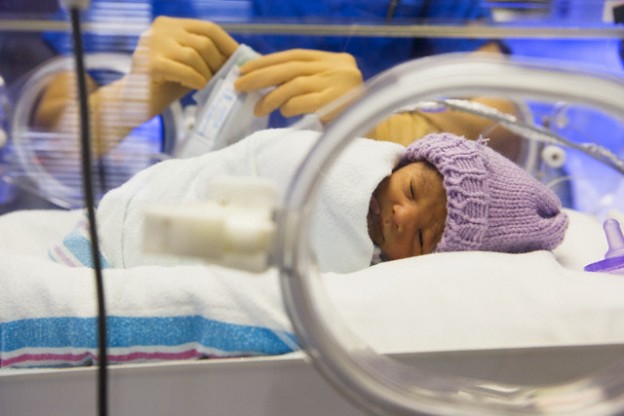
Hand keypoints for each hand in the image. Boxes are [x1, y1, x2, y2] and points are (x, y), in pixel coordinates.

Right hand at [125, 16, 238, 118]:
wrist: (132, 103)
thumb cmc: (165, 85)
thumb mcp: (188, 64)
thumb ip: (206, 57)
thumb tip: (240, 58)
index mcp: (170, 24)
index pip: (208, 28)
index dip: (228, 45)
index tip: (241, 61)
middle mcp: (160, 29)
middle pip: (204, 41)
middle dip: (219, 62)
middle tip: (225, 79)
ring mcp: (153, 44)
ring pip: (195, 54)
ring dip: (207, 74)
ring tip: (208, 85)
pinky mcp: (150, 64)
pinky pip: (186, 70)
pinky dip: (197, 80)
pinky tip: (198, 88)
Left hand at [235, 49, 362, 121]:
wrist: (372, 130)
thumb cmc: (345, 112)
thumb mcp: (329, 87)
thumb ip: (305, 79)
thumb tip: (266, 80)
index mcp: (334, 60)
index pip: (294, 55)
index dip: (268, 61)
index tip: (245, 69)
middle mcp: (337, 68)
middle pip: (290, 68)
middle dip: (261, 76)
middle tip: (240, 85)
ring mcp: (338, 84)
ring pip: (294, 84)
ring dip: (271, 97)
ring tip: (257, 108)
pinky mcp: (336, 103)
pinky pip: (304, 101)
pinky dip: (289, 106)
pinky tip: (283, 112)